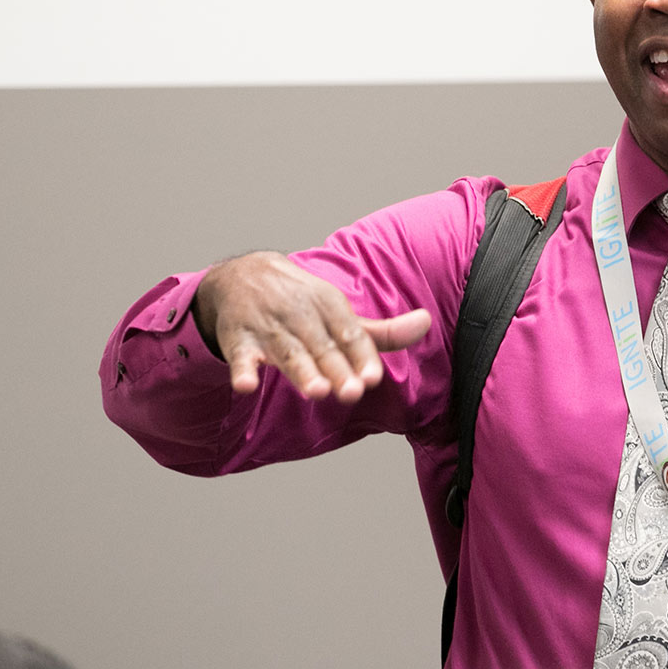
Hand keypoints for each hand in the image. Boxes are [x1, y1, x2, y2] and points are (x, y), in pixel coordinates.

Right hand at [193, 251, 431, 401]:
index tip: (372, 378)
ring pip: (288, 352)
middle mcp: (301, 315)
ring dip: (301, 371)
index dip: (362, 356)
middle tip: (350, 392)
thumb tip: (427, 323)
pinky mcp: (240, 340)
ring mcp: (269, 327)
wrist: (242, 275)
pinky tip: (246, 385)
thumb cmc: (301, 301)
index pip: (350, 334)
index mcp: (329, 305)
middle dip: (337, 369)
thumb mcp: (339, 312)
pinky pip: (241, 357)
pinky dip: (243, 370)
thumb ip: (382, 332)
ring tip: (316, 391)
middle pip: (322, 346)